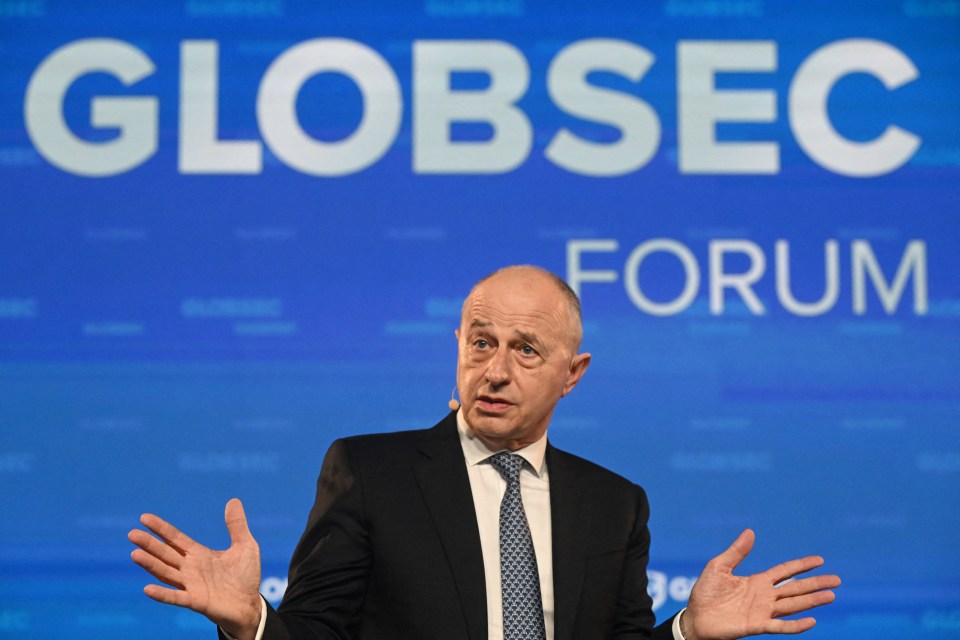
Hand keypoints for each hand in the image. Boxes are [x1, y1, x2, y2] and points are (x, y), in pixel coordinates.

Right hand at [128, 498, 262, 639]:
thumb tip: (233, 500)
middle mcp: (190, 568)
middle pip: (166, 554)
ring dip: (151, 565)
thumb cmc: (245, 576)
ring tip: (135, 554)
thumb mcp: (245, 546)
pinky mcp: (196, 601)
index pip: (176, 539)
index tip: (144, 518)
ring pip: (166, 573)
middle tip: (132, 534)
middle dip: (150, 544)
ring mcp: (191, 585)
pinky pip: (176, 597)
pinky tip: (148, 589)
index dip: (161, 529)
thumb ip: (237, 525)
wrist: (250, 605)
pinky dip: (162, 594)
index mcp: (199, 554)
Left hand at [683, 529, 839, 639]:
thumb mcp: (719, 567)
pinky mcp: (756, 625)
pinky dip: (795, 626)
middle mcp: (764, 597)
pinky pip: (780, 627)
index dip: (802, 565)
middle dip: (815, 583)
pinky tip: (811, 621)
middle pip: (795, 588)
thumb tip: (751, 531)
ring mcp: (762, 612)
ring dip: (812, 601)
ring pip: (793, 605)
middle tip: (837, 580)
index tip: (820, 560)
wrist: (695, 617)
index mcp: (757, 581)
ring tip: (831, 596)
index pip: (785, 572)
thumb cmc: (705, 593)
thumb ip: (736, 552)